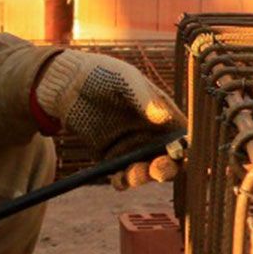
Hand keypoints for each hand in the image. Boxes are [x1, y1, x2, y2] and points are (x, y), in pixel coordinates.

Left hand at [34, 51, 185, 188]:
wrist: (67, 82)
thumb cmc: (103, 73)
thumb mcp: (125, 79)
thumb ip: (143, 98)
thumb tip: (163, 117)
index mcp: (163, 113)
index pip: (182, 136)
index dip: (185, 149)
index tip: (180, 155)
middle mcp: (151, 133)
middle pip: (168, 159)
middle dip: (166, 168)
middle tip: (157, 169)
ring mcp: (131, 147)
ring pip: (145, 170)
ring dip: (143, 176)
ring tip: (132, 174)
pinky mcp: (111, 157)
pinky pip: (121, 174)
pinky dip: (122, 180)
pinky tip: (118, 179)